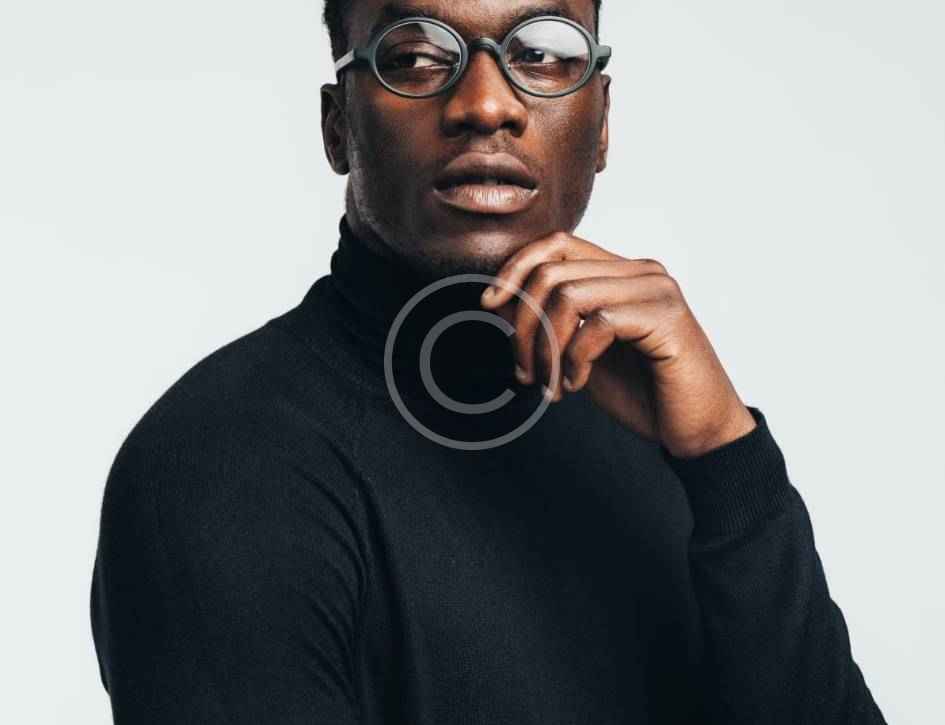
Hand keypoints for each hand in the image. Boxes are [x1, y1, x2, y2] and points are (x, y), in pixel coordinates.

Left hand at [479, 232, 756, 458]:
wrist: (697, 432)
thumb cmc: (643, 392)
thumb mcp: (579, 353)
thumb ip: (549, 323)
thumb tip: (500, 301)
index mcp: (621, 272)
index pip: (556, 243)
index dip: (515, 268)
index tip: (489, 305)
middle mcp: (641, 272)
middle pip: (553, 270)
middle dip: (523, 324)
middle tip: (524, 371)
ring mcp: (657, 291)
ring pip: (568, 295)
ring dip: (545, 348)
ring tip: (549, 384)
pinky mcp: (667, 318)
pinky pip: (597, 324)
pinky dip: (575, 360)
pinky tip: (578, 385)